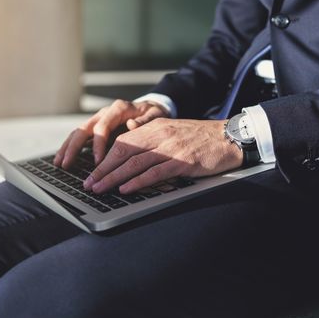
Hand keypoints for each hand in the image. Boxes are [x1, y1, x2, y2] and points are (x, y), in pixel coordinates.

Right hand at [53, 100, 168, 168]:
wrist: (151, 107)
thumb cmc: (153, 113)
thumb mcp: (155, 115)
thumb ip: (145, 121)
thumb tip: (132, 125)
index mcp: (118, 109)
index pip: (102, 127)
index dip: (98, 144)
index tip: (98, 161)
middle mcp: (104, 113)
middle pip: (83, 128)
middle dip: (73, 147)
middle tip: (66, 164)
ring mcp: (98, 119)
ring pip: (78, 132)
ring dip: (67, 148)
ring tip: (59, 164)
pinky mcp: (96, 128)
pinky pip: (80, 137)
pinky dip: (70, 148)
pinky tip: (63, 159)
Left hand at [82, 118, 243, 193]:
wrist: (229, 137)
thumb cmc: (202, 138)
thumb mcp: (173, 132)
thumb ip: (153, 140)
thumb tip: (131, 155)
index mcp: (155, 128)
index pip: (123, 143)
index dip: (105, 159)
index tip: (93, 173)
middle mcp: (160, 135)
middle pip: (123, 152)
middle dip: (103, 170)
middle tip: (89, 184)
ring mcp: (171, 148)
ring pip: (135, 163)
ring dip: (114, 178)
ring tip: (100, 189)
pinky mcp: (183, 161)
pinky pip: (155, 173)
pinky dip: (138, 182)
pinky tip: (126, 189)